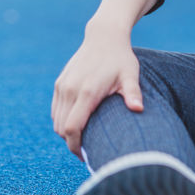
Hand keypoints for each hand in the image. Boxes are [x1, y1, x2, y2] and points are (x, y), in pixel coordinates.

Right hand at [51, 24, 143, 158]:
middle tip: (89, 151)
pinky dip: (62, 121)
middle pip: (61, 129)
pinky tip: (78, 124)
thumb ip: (133, 93)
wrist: (104, 37)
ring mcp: (62, 86)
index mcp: (87, 91)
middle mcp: (70, 89)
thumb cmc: (121, 59)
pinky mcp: (60, 83)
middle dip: (72, 143)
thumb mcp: (130, 75)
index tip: (88, 156)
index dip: (76, 147)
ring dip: (67, 133)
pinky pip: (55, 110)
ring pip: (56, 121)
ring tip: (85, 139)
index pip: (72, 128)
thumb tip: (139, 109)